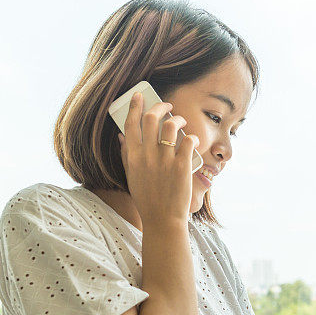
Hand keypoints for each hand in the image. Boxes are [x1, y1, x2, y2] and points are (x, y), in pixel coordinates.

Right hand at [117, 91, 199, 225]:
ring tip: (182, 122)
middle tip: (168, 106)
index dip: (134, 106)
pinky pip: (188, 141)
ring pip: (171, 125)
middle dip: (161, 106)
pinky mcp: (182, 166)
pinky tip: (194, 141)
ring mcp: (165, 160)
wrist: (162, 220)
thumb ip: (126, 155)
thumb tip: (121, 136)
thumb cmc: (147, 199)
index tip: (139, 95)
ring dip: (178, 119)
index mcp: (133, 157)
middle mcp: (147, 155)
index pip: (130, 124)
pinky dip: (192, 137)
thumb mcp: (131, 176)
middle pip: (152, 118)